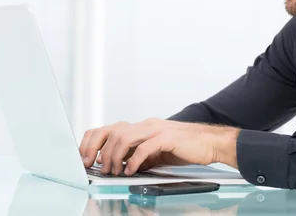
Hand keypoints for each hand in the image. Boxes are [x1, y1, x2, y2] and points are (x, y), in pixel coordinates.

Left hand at [79, 118, 239, 175]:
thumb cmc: (185, 148)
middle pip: (111, 131)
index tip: (85, 159)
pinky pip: (143, 147)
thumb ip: (139, 155)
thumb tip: (120, 166)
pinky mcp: (166, 137)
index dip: (93, 142)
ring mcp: (155, 129)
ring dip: (114, 157)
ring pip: (124, 137)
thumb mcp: (156, 152)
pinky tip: (131, 170)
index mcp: (142, 127)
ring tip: (114, 171)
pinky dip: (133, 161)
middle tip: (97, 167)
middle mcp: (146, 125)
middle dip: (99, 151)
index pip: (109, 129)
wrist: (210, 143)